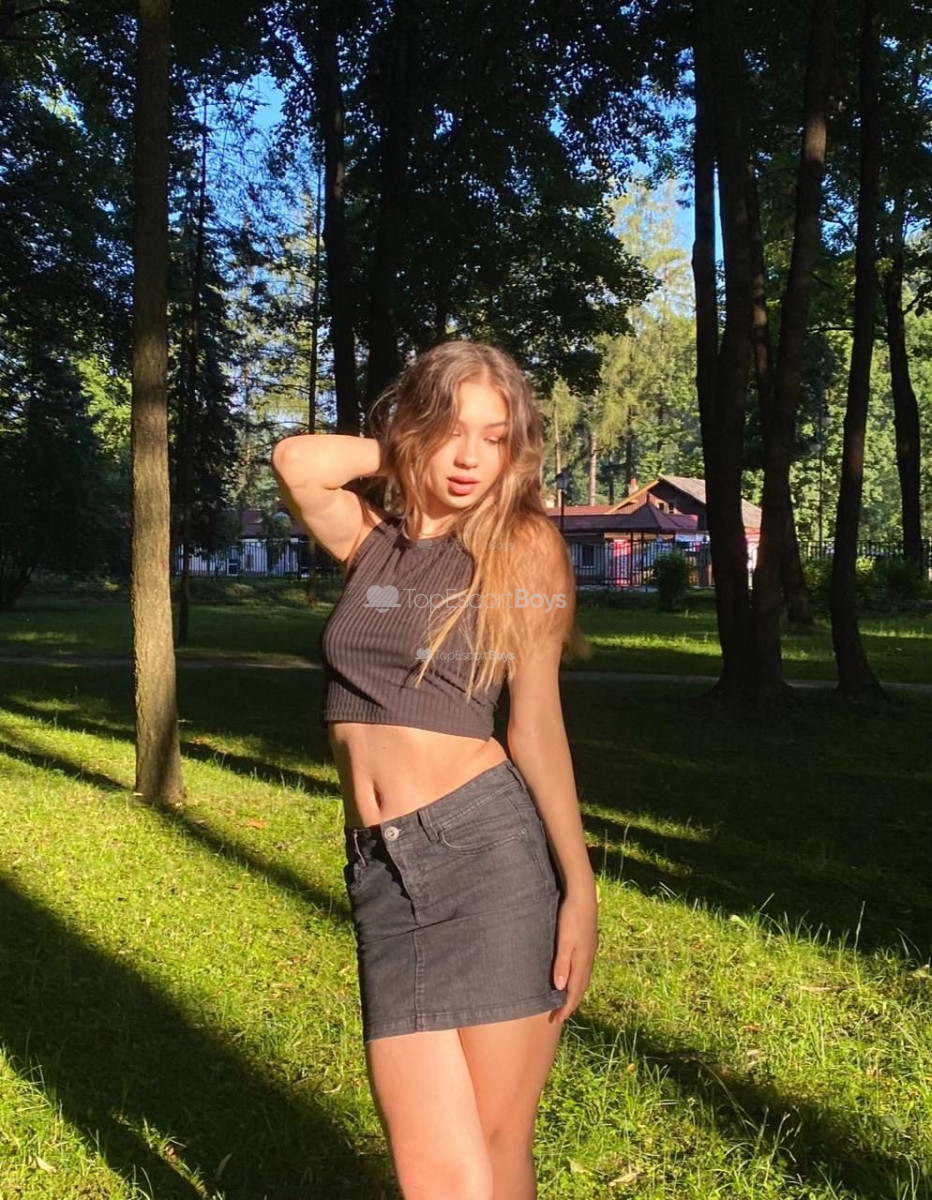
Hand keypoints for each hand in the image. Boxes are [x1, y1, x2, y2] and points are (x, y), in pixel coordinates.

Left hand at [551, 880, 598, 1023]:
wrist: (583, 895)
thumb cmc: (571, 917)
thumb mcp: (563, 941)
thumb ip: (561, 964)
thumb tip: (559, 988)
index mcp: (582, 961)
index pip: (573, 992)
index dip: (565, 1008)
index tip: (556, 1021)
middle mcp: (588, 959)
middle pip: (580, 988)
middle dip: (570, 1004)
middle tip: (558, 1016)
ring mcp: (589, 951)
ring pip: (582, 978)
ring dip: (574, 992)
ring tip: (565, 1001)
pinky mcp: (588, 943)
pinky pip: (583, 969)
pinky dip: (577, 979)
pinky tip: (572, 976)